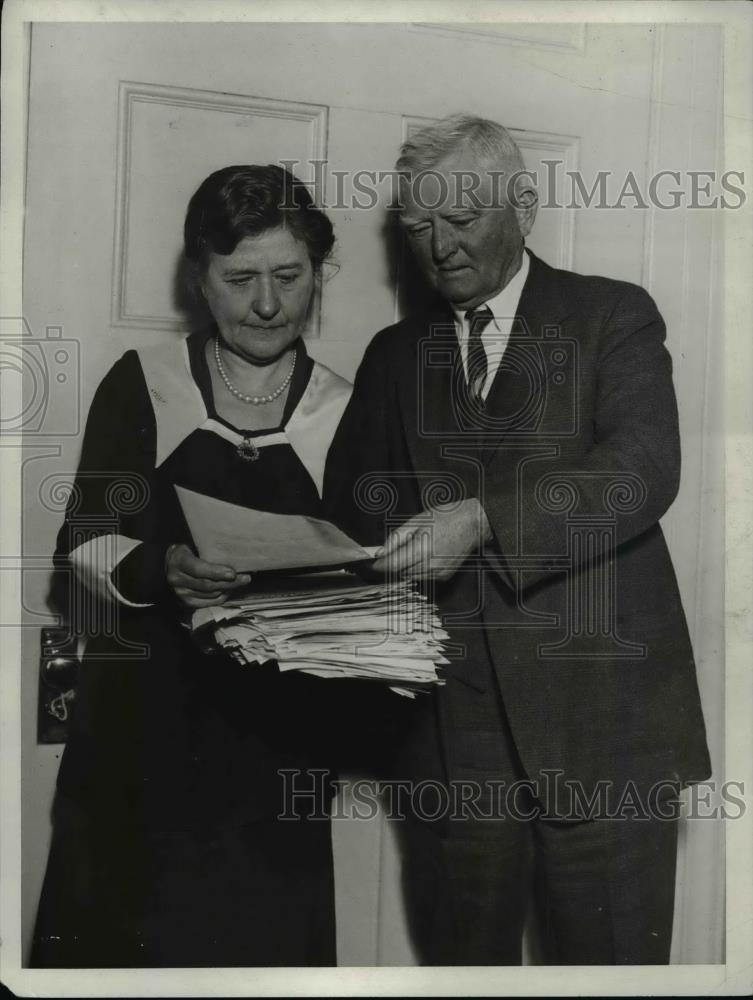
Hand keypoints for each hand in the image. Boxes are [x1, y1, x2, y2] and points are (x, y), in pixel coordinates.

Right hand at [165, 543, 251, 607]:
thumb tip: (233, 553)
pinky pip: (209, 603)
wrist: (166, 564)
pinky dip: (221, 596)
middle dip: (229, 582)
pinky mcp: (185, 603)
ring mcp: (180, 593)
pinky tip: (229, 590)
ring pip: (210, 595)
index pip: (198, 569)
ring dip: (228, 589)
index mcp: (177, 561)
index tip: (233, 573)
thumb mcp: (192, 543)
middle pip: (207, 585)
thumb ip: (207, 549)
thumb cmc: (186, 550)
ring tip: (240, 583)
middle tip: (246, 578)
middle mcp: (176, 579)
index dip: (216, 572)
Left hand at [370, 499, 492, 581]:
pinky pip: (422, 577)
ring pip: (410, 577)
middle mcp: (431, 565)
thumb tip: (380, 552)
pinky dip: (416, 570)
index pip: (393, 565)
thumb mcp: (416, 520)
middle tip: (389, 553)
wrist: (472, 524)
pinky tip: (423, 556)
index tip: (369, 564)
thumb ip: (396, 538)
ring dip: (404, 568)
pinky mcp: (443, 577)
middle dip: (391, 565)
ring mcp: (438, 573)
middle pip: (400, 573)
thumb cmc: (446, 517)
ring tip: (410, 551)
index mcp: (422, 549)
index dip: (378, 566)